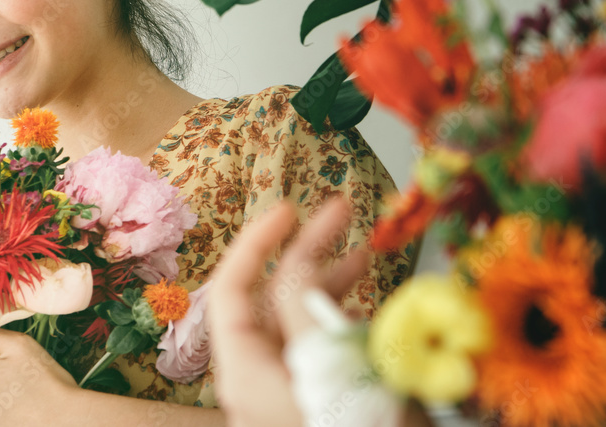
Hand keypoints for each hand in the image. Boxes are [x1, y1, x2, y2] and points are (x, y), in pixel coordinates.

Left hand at [208, 197, 370, 426]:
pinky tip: (373, 303)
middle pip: (275, 297)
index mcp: (246, 369)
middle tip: (344, 210)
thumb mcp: (322, 362)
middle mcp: (262, 378)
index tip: (289, 206)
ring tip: (366, 252)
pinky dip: (349, 317)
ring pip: (306, 320)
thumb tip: (293, 266)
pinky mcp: (324, 400)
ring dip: (335, 280)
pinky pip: (328, 346)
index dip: (256, 241)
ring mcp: (294, 390)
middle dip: (309, 250)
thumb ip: (301, 306)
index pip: (233, 288)